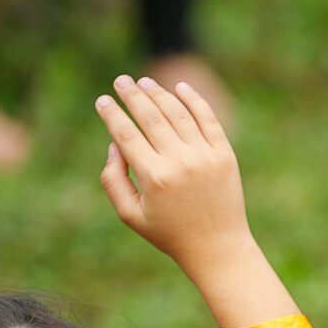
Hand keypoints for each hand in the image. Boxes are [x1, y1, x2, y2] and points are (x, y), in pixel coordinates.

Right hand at [95, 75, 253, 279]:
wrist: (217, 246)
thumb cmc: (169, 233)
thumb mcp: (130, 214)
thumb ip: (113, 179)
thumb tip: (114, 144)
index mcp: (154, 177)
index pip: (127, 135)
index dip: (112, 114)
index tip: (103, 100)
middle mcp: (180, 162)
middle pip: (151, 117)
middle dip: (133, 95)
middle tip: (121, 80)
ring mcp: (205, 157)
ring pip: (178, 114)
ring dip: (159, 93)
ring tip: (144, 82)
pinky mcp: (225, 155)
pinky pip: (208, 119)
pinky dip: (194, 101)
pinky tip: (180, 87)